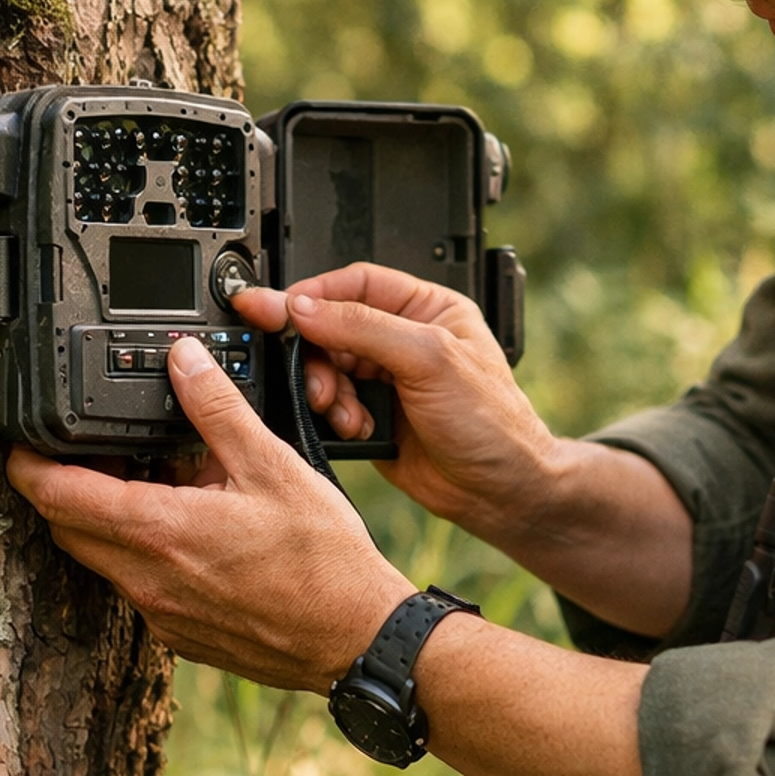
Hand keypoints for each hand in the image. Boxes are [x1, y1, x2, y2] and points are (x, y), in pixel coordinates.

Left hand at [5, 338, 411, 692]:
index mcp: (157, 531)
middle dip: (66, 485)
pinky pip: (138, 586)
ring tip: (159, 482)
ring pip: (103, 557)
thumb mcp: (272, 466)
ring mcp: (159, 613)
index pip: (54, 495)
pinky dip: (145, 552)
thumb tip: (181, 360)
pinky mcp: (180, 635)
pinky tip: (191, 530)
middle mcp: (145, 580)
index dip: (25, 461)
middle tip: (97, 448)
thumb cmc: (324, 563)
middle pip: (67, 527)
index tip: (23, 439)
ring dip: (110, 518)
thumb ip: (216, 409)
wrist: (355, 639)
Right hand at [230, 268, 560, 540]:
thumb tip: (305, 306)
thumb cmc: (492, 422)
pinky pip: (329, 407)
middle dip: (315, 352)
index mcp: (425, 308)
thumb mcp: (430, 359)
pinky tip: (356, 429)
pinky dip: (333, 418)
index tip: (275, 306)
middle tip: (309, 374)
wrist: (500, 491)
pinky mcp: (370, 417)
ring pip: (325, 369)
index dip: (313, 294)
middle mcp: (402, 340)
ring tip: (341, 410)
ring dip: (325, 390)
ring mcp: (384, 380)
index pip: (355, 284)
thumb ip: (364, 327)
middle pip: (330, 327)